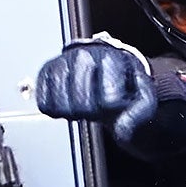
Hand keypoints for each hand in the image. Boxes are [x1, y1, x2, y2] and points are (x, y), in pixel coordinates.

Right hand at [35, 41, 157, 149]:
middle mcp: (84, 55)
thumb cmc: (124, 82)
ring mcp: (63, 61)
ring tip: (82, 104)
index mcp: (111, 58)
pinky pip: (43, 101)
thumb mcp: (142, 96)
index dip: (111, 108)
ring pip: (60, 103)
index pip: (107, 98)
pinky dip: (54, 109)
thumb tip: (122, 130)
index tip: (115, 102)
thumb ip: (138, 113)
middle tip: (96, 105)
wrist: (107, 66)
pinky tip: (67, 102)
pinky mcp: (47, 70)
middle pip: (81, 103)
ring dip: (72, 111)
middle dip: (91, 111)